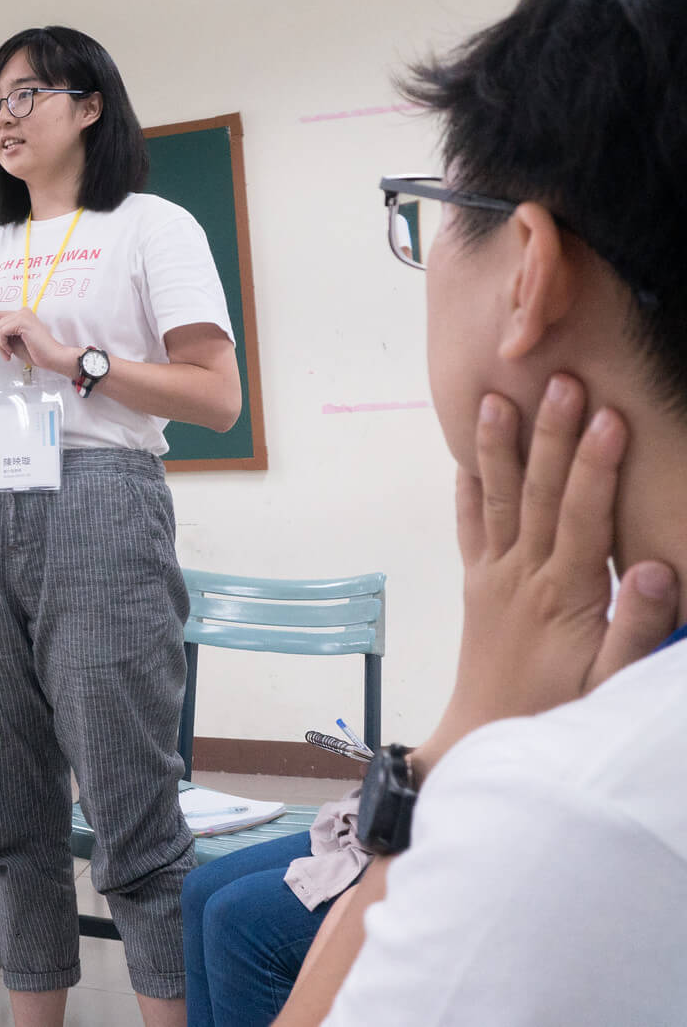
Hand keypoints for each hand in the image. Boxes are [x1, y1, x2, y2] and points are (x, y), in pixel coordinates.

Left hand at [0, 308, 76, 375]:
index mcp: (23, 315)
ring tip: (8, 354)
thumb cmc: (37, 352)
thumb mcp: (15, 342)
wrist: (53, 357)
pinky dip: (2, 344)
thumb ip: (5, 335)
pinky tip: (11, 352)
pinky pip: (1, 332)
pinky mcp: (22, 322)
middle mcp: (23, 311)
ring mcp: (23, 315)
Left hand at [416, 375, 679, 777]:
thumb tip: (656, 568)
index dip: (595, 466)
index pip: (581, 517)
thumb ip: (637, 626)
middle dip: (551, 435)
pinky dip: (467, 490)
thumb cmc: (562, 713)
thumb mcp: (613, 682)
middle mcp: (522, 576)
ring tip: (496, 397)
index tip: (608, 418)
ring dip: (500, 447)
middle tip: (560, 380)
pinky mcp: (476, 584)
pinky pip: (468, 529)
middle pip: (537, 493)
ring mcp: (493, 576)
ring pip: (496, 500)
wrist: (486, 741)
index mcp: (563, 595)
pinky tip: (465, 455)